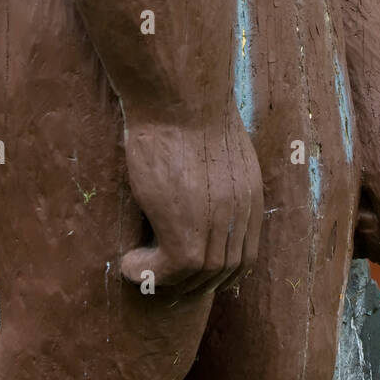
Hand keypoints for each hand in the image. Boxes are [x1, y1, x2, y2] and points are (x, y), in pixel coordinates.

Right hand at [120, 115, 263, 293]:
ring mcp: (216, 224)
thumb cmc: (186, 106)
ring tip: (139, 268)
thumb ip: (214, 169)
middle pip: (225, 270)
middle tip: (161, 276)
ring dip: (167, 279)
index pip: (246, 253)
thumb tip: (194, 175)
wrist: (179, 97)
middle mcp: (240, 213)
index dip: (221, 271)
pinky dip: (148, 274)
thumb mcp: (213, 140)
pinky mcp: (185, 231)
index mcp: (249, 193)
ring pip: (198, 275)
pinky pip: (169, 271)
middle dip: (194, 281)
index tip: (195, 273)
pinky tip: (129, 265)